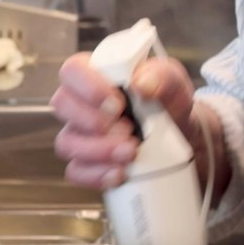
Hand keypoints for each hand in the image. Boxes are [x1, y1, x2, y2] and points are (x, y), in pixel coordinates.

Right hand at [50, 53, 198, 189]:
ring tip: (131, 152)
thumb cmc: (169, 103)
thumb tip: (140, 84)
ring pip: (66, 142)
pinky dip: (97, 175)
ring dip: (98, 150)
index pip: (73, 70)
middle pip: (62, 105)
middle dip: (92, 120)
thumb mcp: (173, 84)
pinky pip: (76, 171)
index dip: (88, 85)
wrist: (181, 138)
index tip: (118, 103)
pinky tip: (120, 173)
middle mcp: (81, 103)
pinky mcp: (86, 163)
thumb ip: (161, 76)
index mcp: (97, 74)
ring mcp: (80, 134)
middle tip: (127, 129)